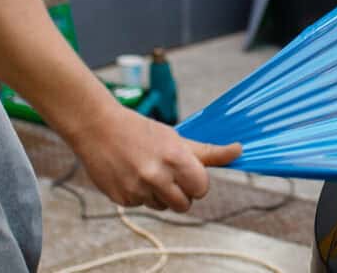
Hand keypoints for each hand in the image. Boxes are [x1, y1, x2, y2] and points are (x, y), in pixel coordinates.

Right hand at [67, 103, 240, 211]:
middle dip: (181, 193)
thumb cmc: (141, 131)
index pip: (202, 189)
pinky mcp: (121, 199)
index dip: (197, 182)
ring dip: (160, 195)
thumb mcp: (176, 138)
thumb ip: (207, 152)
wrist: (97, 127)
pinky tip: (131, 175)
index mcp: (175, 158)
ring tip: (147, 171)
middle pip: (184, 205)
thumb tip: (239, 150)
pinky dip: (140, 195)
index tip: (188, 173)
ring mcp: (137, 189)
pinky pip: (142, 206)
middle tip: (169, 174)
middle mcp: (157, 176)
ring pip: (163, 207)